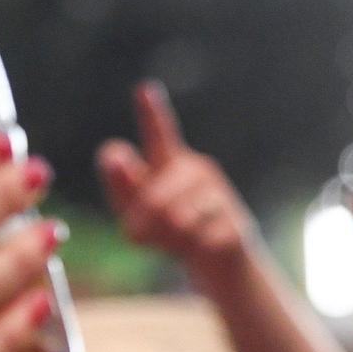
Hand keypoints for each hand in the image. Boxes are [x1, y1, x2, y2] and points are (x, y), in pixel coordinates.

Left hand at [98, 81, 261, 284]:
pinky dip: (194, 251)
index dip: (152, 113)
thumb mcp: (134, 211)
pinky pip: (200, 240)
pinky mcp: (237, 223)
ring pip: (179, 218)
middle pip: (154, 195)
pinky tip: (203, 247)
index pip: (158, 134)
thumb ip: (122, 187)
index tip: (145, 90)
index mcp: (169, 162)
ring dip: (168, 238)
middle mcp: (198, 170)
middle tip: (136, 235)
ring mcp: (221, 194)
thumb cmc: (170, 231)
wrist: (220, 261)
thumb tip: (115, 159)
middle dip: (142, 220)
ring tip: (179, 240)